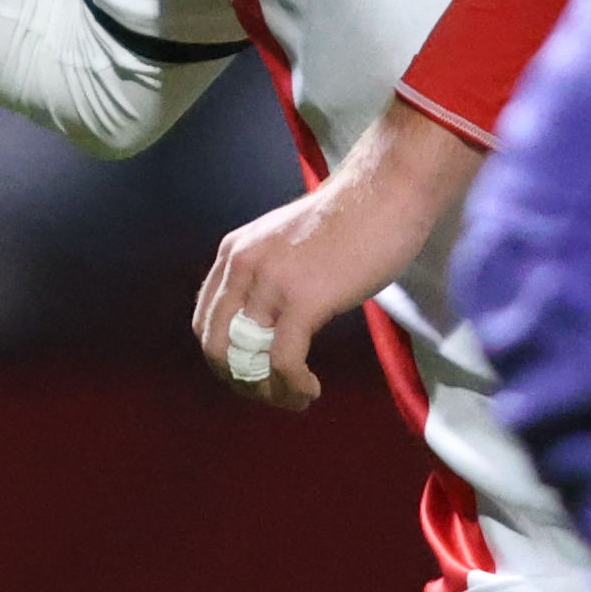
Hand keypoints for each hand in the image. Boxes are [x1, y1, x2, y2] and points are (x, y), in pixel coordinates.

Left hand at [191, 107, 479, 409]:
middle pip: (217, 346)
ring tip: (295, 399)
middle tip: (271, 395)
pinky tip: (311, 389)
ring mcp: (270, 284)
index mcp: (233, 253)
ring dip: (268, 391)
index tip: (253, 374)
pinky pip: (284, 361)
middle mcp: (242, 267)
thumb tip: (267, 326)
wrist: (384, 192)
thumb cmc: (349, 217)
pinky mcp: (304, 300)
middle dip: (240, 381)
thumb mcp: (285, 245)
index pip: (206, 321)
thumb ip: (267, 277)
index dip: (224, 359)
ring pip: (248, 359)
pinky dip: (293, 385)